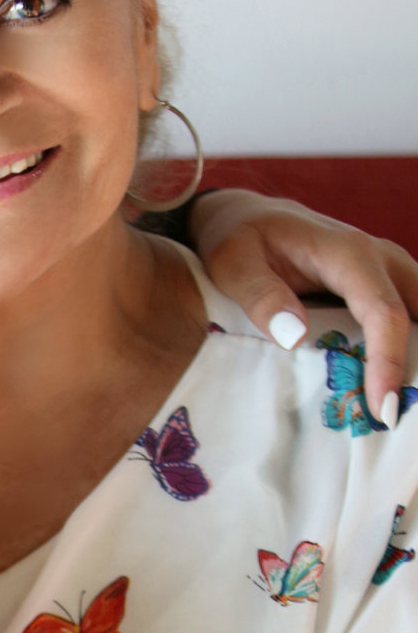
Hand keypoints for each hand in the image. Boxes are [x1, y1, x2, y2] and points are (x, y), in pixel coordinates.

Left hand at [193, 189, 417, 423]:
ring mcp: (390, 272)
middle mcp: (381, 259)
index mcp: (348, 253)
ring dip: (416, 359)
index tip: (382, 408)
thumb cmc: (238, 239)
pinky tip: (394, 387)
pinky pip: (413, 318)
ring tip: (403, 406)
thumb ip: (261, 297)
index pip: (384, 312)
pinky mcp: (387, 287)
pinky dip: (409, 351)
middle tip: (396, 415)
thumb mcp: (233, 264)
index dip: (389, 361)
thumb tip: (296, 336)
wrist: (247, 217)